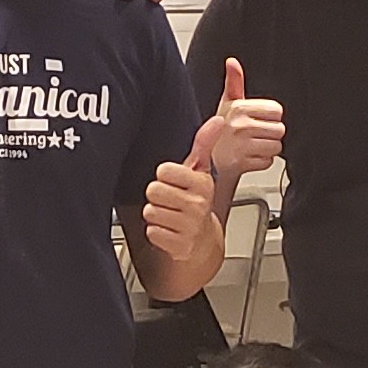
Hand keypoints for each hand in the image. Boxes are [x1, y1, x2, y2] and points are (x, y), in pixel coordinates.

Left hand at [140, 121, 228, 274]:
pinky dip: (156, 233)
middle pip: (153, 190)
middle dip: (158, 196)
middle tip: (170, 200)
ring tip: (170, 215)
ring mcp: (189, 226)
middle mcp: (197, 205)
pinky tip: (169, 230)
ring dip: (156, 215)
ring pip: (150, 211)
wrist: (203, 242)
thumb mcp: (200, 171)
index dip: (165, 176)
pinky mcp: (179, 245)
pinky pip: (152, 232)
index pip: (164, 170)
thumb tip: (217, 121)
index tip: (174, 182)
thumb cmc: (197, 202)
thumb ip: (204, 144)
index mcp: (201, 183)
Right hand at [202, 57, 285, 181]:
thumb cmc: (219, 134)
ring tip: (251, 149)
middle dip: (270, 136)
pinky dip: (260, 163)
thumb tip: (232, 61)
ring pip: (276, 147)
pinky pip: (268, 162)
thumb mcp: (226, 105)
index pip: (276, 111)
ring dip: (266, 151)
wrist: (205, 164)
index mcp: (238, 107)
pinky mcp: (242, 163)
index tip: (256, 123)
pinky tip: (248, 159)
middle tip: (254, 138)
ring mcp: (241, 145)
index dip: (269, 119)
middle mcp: (239, 125)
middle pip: (279, 130)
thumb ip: (234, 82)